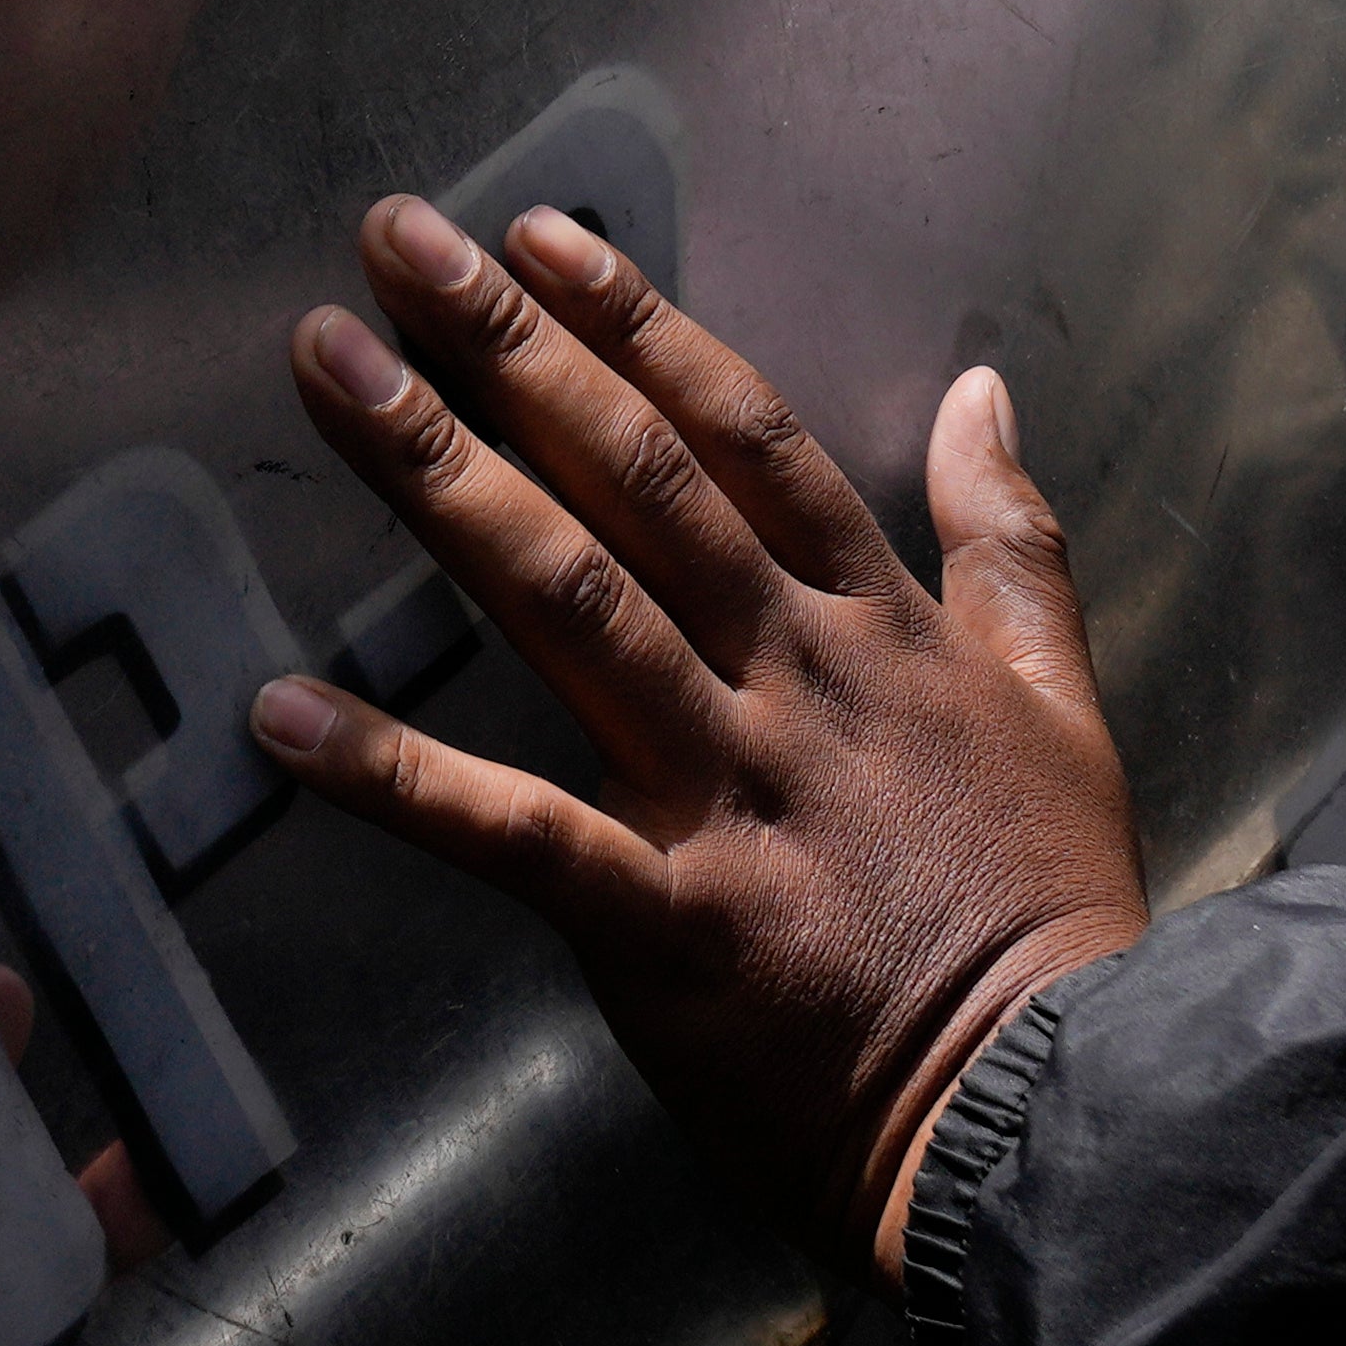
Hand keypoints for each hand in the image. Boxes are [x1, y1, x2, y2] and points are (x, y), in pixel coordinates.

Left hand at [245, 198, 1145, 1282]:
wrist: (1058, 1110)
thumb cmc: (1054, 918)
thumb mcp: (1064, 701)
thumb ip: (1012, 538)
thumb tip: (982, 387)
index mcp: (874, 631)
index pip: (743, 438)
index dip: (637, 329)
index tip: (541, 235)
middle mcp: (792, 683)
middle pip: (634, 483)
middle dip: (508, 352)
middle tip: (394, 245)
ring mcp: (729, 797)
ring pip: (570, 604)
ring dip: (439, 480)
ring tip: (330, 372)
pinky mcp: (673, 926)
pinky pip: (515, 835)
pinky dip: (395, 777)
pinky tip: (282, 714)